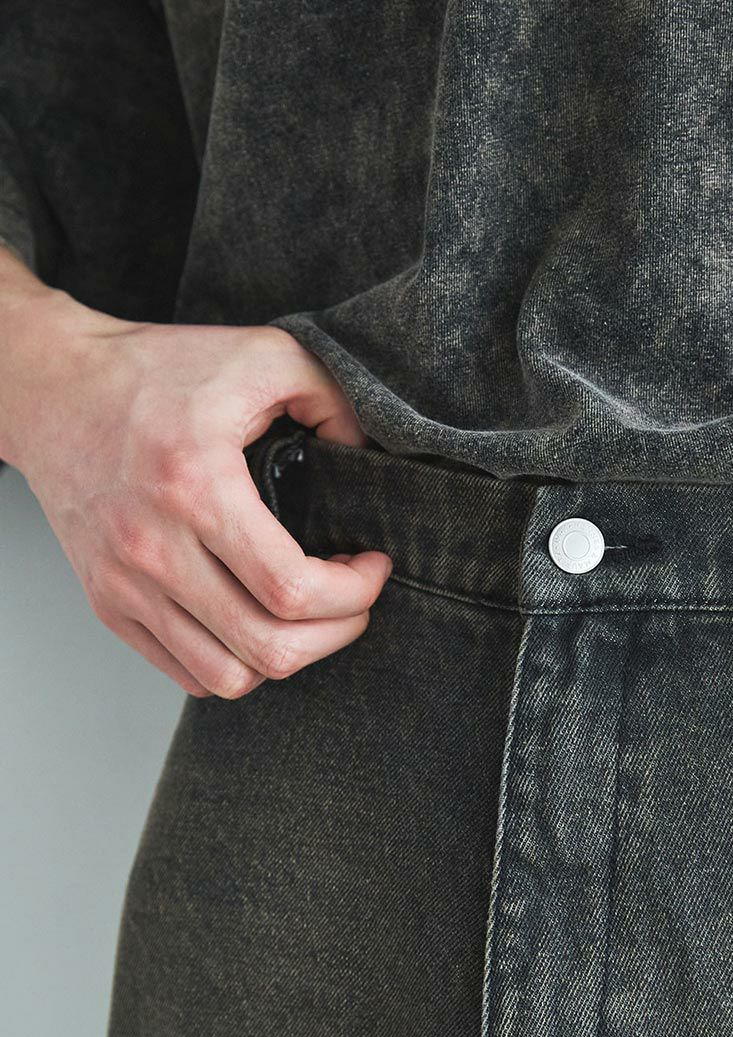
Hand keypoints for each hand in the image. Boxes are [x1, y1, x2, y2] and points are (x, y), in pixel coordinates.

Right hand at [0, 249, 392, 699]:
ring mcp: (126, 586)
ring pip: (230, 677)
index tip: (372, 565)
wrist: (50, 389)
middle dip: (337, 632)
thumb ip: (329, 393)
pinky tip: (258, 622)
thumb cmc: (151, 372)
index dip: (354, 592)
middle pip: (269, 647)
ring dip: (289, 656)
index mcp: (195, 488)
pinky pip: (190, 674)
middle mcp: (154, 548)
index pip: (291, 589)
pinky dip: (237, 665)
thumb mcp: (258, 352)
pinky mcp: (109, 605)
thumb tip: (366, 451)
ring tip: (308, 616)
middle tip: (353, 598)